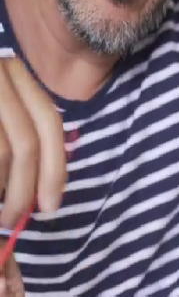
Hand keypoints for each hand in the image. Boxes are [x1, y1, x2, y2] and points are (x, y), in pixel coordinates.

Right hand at [0, 55, 65, 226]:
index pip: (49, 123)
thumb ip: (22, 139)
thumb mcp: (6, 115)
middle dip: (26, 188)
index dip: (55, 168)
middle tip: (16, 219)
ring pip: (4, 149)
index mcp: (16, 77)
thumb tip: (49, 190)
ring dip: (5, 188)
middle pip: (26, 141)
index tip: (51, 206)